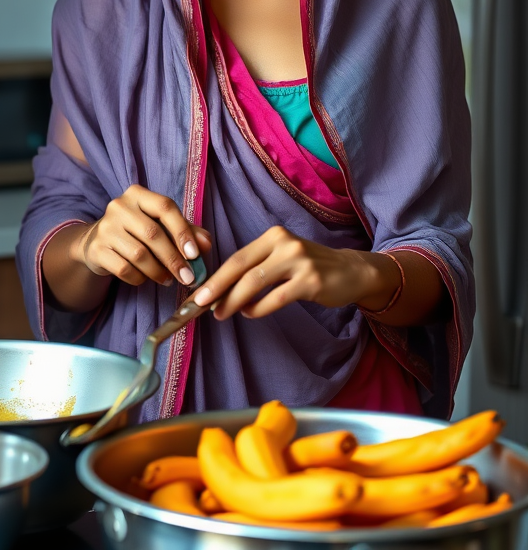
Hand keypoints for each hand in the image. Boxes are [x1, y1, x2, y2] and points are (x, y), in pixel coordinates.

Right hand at [73, 184, 210, 287]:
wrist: (97, 242)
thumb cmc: (137, 231)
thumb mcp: (161, 225)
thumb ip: (186, 231)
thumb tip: (206, 244)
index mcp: (137, 194)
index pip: (164, 207)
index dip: (182, 231)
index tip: (195, 255)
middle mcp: (119, 206)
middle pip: (153, 234)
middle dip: (174, 259)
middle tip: (188, 277)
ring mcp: (105, 227)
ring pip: (140, 255)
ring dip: (159, 272)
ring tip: (168, 279)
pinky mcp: (96, 249)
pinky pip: (125, 269)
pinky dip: (140, 279)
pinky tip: (146, 279)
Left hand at [191, 226, 400, 319]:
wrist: (351, 271)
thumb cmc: (309, 267)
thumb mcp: (282, 257)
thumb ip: (256, 267)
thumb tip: (221, 288)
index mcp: (273, 236)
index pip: (236, 257)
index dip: (215, 276)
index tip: (198, 292)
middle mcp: (284, 244)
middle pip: (241, 267)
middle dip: (217, 287)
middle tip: (200, 304)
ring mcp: (299, 261)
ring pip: (255, 282)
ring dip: (234, 301)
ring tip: (222, 313)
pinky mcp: (310, 281)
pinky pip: (276, 298)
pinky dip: (259, 308)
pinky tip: (250, 313)